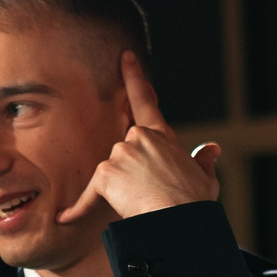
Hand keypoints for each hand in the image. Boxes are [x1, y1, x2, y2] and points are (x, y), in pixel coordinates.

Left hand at [57, 53, 221, 223]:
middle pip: (123, 153)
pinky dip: (77, 209)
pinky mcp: (106, 172)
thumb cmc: (193, 203)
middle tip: (148, 195)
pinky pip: (88, 194)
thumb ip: (203, 161)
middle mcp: (139, 137)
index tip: (125, 57)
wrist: (179, 219)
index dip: (134, 77)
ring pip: (110, 172)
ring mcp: (121, 153)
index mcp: (162, 136)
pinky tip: (65, 217)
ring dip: (120, 191)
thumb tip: (211, 149)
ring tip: (141, 206)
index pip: (145, 101)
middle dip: (130, 174)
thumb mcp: (205, 178)